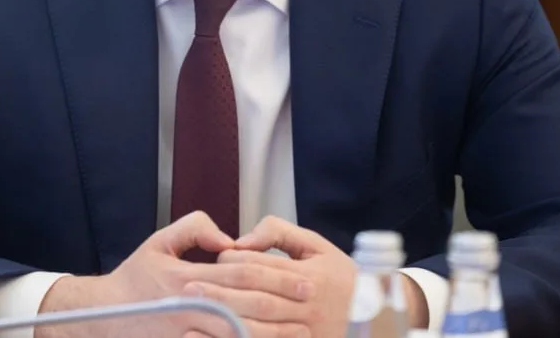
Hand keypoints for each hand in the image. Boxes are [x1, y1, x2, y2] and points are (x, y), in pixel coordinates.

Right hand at [36, 211, 309, 337]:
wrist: (100, 317)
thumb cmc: (133, 278)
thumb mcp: (158, 243)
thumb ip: (193, 229)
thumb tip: (227, 238)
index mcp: (187, 277)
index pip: (240, 274)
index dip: (275, 276)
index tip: (304, 280)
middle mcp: (188, 306)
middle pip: (245, 308)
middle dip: (283, 308)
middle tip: (311, 307)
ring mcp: (185, 332)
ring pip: (236, 336)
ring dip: (271, 336)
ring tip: (300, 334)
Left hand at [184, 217, 357, 337]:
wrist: (372, 317)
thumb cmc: (340, 276)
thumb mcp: (316, 245)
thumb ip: (279, 233)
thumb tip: (244, 240)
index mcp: (309, 276)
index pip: (262, 268)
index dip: (233, 263)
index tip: (215, 260)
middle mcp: (305, 307)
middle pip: (255, 300)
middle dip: (219, 294)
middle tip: (187, 290)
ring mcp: (303, 333)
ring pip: (257, 330)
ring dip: (223, 324)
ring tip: (192, 318)